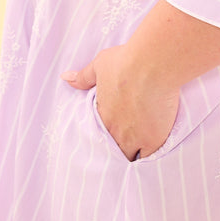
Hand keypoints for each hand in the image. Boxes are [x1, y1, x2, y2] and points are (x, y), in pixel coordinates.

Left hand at [61, 44, 179, 160]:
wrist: (151, 65)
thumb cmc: (125, 62)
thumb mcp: (99, 66)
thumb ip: (84, 77)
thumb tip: (65, 77)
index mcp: (102, 117)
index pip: (98, 138)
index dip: (106, 139)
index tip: (113, 135)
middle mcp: (115, 132)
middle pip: (114, 152)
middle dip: (118, 150)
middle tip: (127, 145)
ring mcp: (135, 138)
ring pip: (130, 158)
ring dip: (133, 154)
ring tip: (140, 150)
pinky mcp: (154, 139)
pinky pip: (149, 158)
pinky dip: (149, 156)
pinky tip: (153, 151)